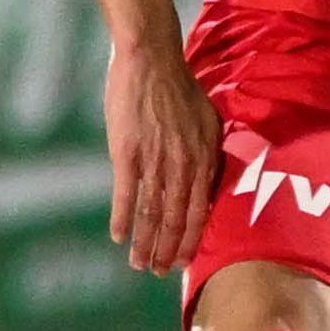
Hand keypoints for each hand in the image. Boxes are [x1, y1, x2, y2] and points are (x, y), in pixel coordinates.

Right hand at [105, 35, 221, 273]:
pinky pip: (125, 193)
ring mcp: (155, 159)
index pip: (202, 208)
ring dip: (145, 242)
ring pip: (152, 211)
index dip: (193, 237)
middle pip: (177, 217)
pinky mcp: (127, 152)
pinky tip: (118, 237)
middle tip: (159, 272)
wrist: (151, 58)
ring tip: (139, 264)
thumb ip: (209, 152)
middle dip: (169, 249)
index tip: (186, 261)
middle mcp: (183, 162)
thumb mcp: (208, 119)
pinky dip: (122, 217)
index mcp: (204, 155)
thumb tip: (211, 180)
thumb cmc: (179, 87)